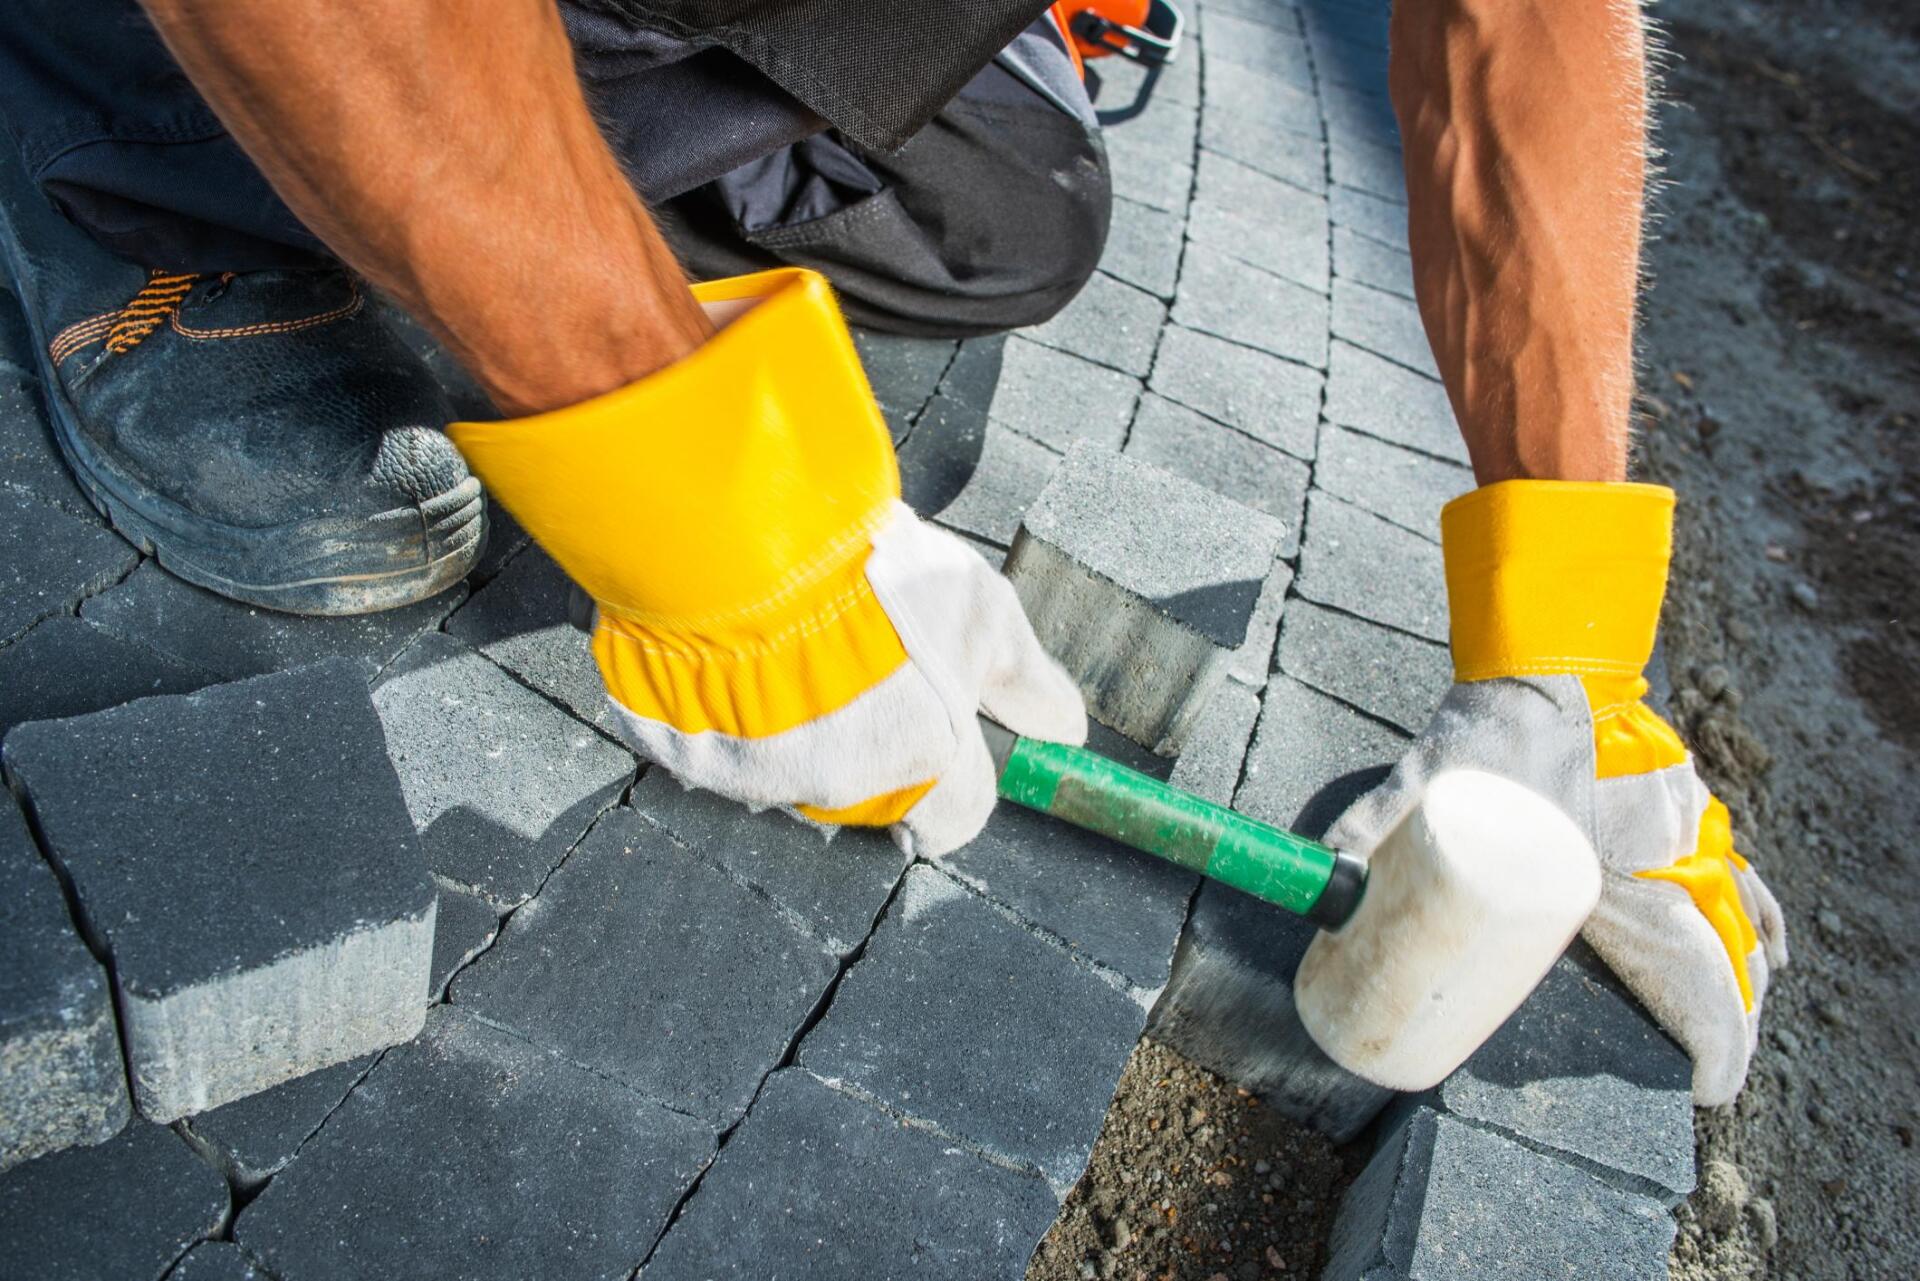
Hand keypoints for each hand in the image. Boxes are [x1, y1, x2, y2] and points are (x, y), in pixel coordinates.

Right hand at [449, 269, 1084, 854]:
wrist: (744, 541)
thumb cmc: (876, 576)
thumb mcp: (982, 611)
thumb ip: (1026, 679)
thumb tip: (1066, 729)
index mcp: (921, 770)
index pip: (961, 816)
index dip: (964, 771)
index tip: (954, 722)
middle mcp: (841, 793)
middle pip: (880, 795)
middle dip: (885, 743)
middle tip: (875, 664)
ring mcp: (758, 779)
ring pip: (803, 774)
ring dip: (811, 729)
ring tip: (809, 642)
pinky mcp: (688, 752)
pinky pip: (726, 750)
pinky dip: (740, 714)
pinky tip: (750, 650)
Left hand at [1326, 482, 1786, 1104]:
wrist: (1545, 657)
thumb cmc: (1495, 724)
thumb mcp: (1429, 776)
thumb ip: (1378, 822)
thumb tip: (1329, 880)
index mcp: (1613, 870)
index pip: (1685, 971)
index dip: (1710, 1037)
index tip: (1707, 1088)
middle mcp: (1659, 854)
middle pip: (1715, 955)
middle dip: (1728, 1022)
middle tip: (1713, 1078)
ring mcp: (1677, 827)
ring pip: (1733, 913)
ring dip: (1746, 968)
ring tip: (1745, 1023)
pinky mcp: (1677, 805)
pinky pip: (1733, 870)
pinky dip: (1758, 910)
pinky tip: (1773, 946)